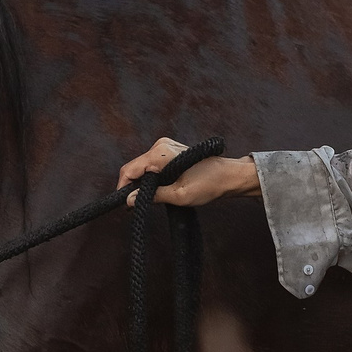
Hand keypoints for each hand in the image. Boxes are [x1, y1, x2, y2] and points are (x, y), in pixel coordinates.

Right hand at [116, 137, 261, 206]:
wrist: (228, 176)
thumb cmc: (209, 184)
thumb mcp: (179, 196)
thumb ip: (152, 196)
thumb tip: (129, 200)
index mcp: (160, 154)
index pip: (129, 169)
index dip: (123, 187)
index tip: (124, 204)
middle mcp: (160, 145)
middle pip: (135, 167)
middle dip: (133, 186)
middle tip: (136, 206)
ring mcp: (165, 145)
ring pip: (143, 166)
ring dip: (143, 183)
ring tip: (150, 198)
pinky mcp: (170, 149)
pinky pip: (152, 163)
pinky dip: (151, 177)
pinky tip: (159, 188)